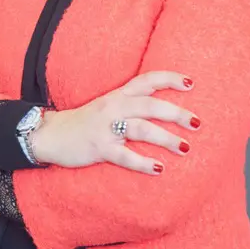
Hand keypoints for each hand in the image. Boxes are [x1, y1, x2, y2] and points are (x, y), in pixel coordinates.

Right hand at [0, 28, 200, 175]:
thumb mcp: (107, 105)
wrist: (52, 134)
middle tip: (197, 122)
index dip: (169, 79)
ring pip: (140, 129)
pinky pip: (124, 155)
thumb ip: (130, 103)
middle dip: (175, 112)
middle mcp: (113, 107)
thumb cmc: (86, 121)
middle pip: (149, 104)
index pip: (147, 80)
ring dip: (165, 138)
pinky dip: (143, 163)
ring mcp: (106, 127)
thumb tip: (161, 108)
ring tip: (186, 148)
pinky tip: (159, 169)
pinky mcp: (99, 148)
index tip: (191, 82)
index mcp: (117, 94)